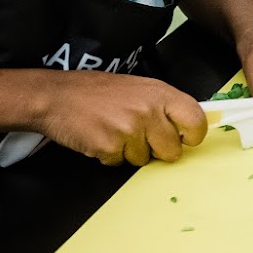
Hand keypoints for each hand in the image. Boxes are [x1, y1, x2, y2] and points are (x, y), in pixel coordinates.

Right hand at [36, 71, 207, 166]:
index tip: (184, 138)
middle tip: (139, 136)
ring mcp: (129, 129)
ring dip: (130, 152)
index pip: (196, 121)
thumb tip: (186, 126)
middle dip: (157, 150)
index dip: (192, 136)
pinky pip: (119, 163)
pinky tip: (100, 137)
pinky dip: (110, 155)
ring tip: (114, 131)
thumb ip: (164, 106)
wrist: (56, 96)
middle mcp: (148, 110)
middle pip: (172, 150)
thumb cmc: (98, 92)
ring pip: (144, 159)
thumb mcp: (139, 88)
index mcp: (160, 93)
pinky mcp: (109, 146)